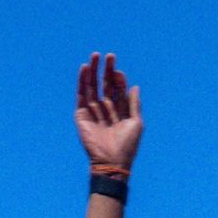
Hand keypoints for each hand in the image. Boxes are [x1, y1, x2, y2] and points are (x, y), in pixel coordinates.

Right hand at [75, 52, 142, 169]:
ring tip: (95, 56)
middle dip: (107, 70)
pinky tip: (85, 69)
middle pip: (105, 85)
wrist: (112, 161)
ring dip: (93, 71)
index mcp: (119, 111)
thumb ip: (134, 104)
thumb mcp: (136, 123)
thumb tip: (135, 86)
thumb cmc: (127, 145)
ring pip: (92, 86)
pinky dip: (82, 81)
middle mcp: (106, 109)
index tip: (119, 71)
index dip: (118, 79)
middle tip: (109, 56)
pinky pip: (81, 94)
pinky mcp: (81, 114)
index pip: (118, 89)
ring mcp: (93, 111)